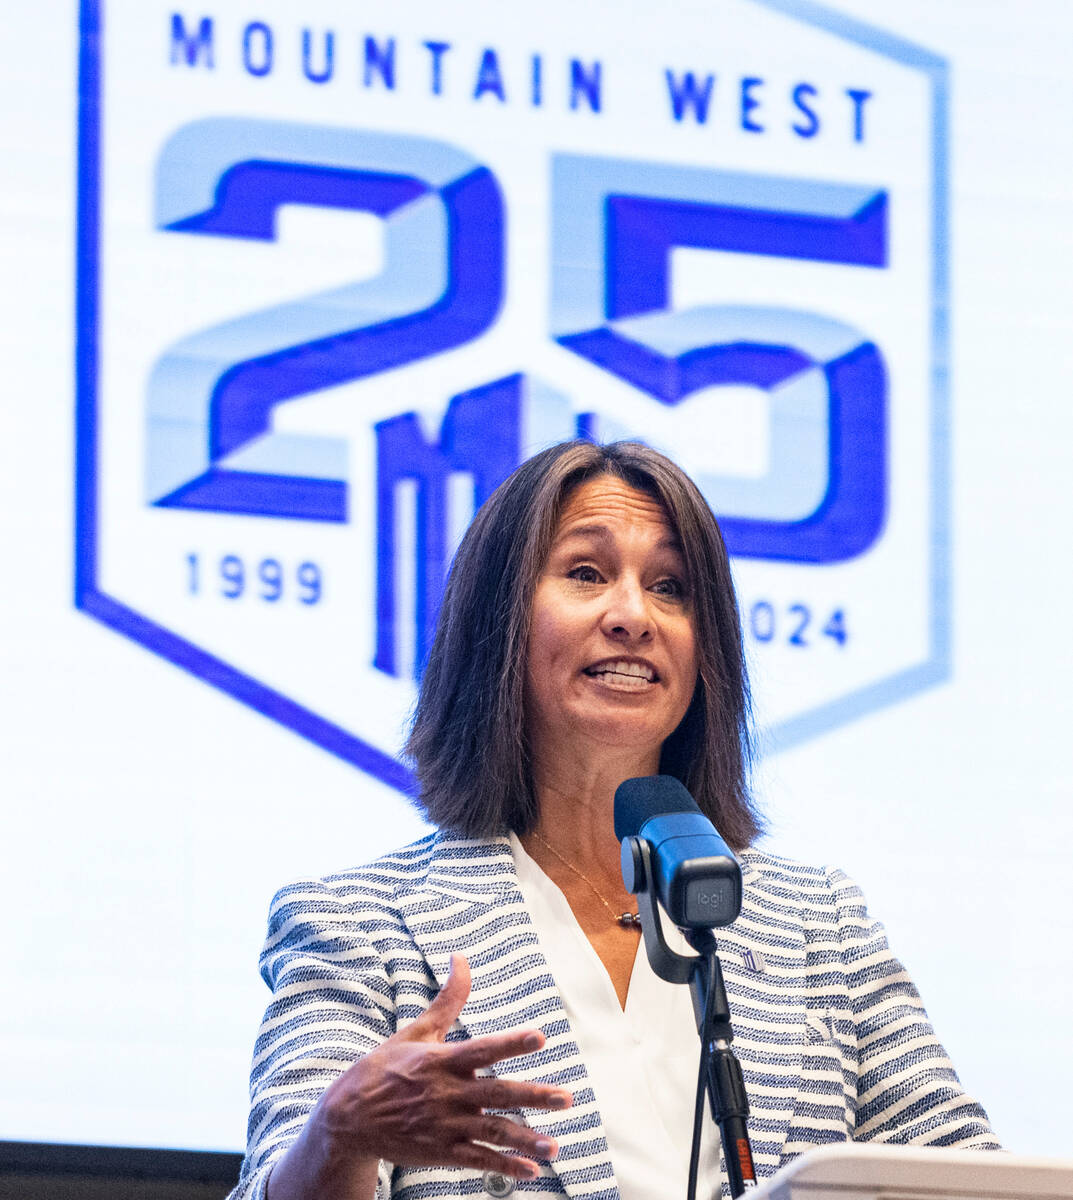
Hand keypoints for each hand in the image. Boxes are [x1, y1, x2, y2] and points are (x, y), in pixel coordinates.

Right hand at [313, 954, 572, 1179]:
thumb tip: (461, 958)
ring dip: (526, 1140)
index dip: (512, 1042)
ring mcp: (445, 1125)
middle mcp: (447, 1093)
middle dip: (533, 1096)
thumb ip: (448, 1000)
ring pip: (493, 1133)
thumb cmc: (386, 1067)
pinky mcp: (441, 1151)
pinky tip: (530, 1171)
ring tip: (554, 1148)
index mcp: (443, 1061)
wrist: (349, 1118)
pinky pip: (478, 1160)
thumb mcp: (417, 1031)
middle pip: (497, 1093)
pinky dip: (505, 1167)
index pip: (483, 1049)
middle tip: (566, 1098)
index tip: (540, 1037)